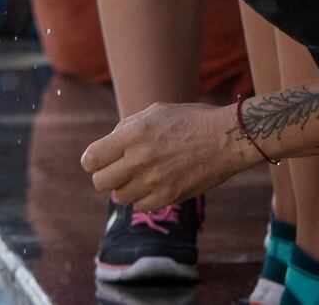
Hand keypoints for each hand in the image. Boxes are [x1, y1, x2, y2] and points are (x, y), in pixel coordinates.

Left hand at [80, 102, 251, 210]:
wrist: (226, 138)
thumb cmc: (191, 120)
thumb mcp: (154, 112)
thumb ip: (127, 128)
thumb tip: (107, 146)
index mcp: (132, 134)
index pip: (92, 158)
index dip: (92, 161)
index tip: (98, 161)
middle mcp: (139, 159)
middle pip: (101, 182)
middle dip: (106, 177)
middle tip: (117, 171)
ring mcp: (154, 180)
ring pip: (120, 197)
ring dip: (126, 188)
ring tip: (142, 176)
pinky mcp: (169, 196)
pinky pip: (141, 206)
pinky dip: (144, 198)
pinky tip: (155, 185)